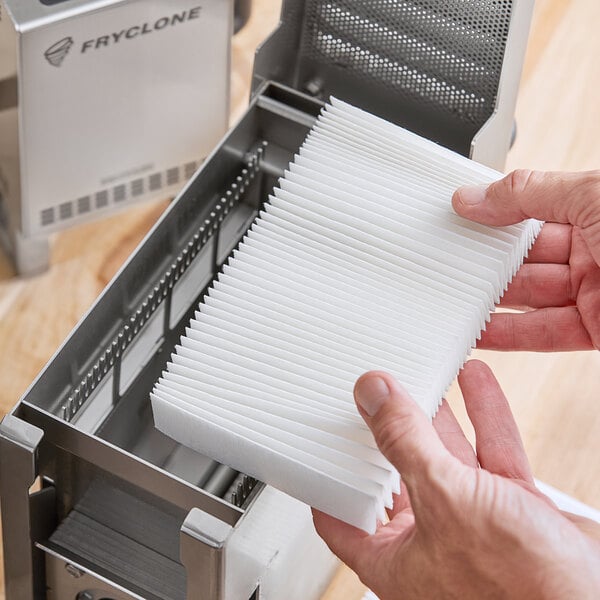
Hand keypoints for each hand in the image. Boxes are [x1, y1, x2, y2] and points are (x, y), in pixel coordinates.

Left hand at [313, 362, 599, 598]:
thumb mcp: (445, 500)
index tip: (321, 444)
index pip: (342, 516)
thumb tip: (373, 394)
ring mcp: (473, 522)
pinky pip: (491, 452)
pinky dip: (484, 415)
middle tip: (377, 395)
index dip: (329, 480)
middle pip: (397, 473)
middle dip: (390, 430)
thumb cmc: (519, 592)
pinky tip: (475, 382)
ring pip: (447, 456)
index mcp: (395, 557)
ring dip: (437, 414)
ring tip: (422, 376)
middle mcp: (432, 539)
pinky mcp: (510, 508)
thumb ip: (405, 443)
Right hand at [452, 170, 599, 350]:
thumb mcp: (592, 194)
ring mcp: (596, 291)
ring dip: (489, 301)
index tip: (456, 220)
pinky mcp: (597, 329)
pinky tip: (479, 331)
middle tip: (443, 263)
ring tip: (449, 299)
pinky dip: (508, 335)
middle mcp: (596, 248)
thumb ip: (527, 194)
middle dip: (484, 261)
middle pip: (523, 258)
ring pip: (528, 298)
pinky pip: (543, 332)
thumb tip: (473, 197)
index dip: (491, 216)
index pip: (528, 212)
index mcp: (596, 207)